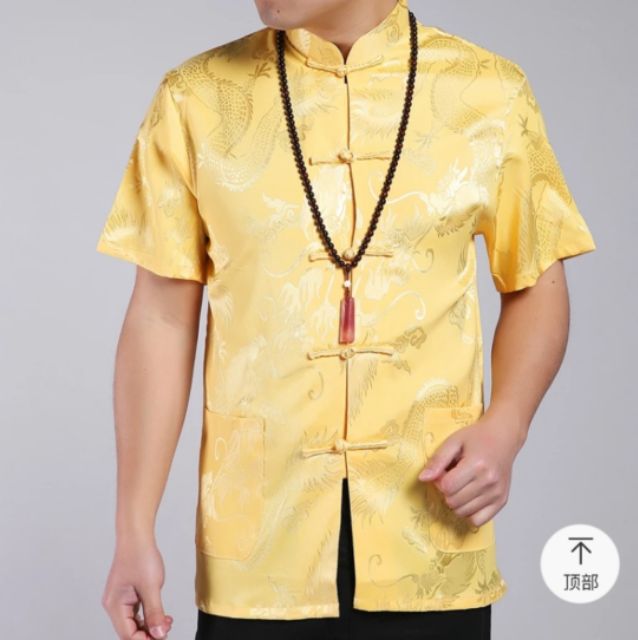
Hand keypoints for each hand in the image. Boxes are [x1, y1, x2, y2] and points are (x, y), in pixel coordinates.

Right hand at [102, 533, 173, 638]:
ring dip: (150, 624)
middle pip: (130, 630)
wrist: (137, 535)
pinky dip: (149, 615)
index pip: (128, 634)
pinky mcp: (128, 593)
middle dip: (149, 633)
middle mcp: (114, 604)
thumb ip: (155, 612)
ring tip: (167, 621)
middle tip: (167, 629)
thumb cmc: (140, 556)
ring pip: (135, 621)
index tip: (162, 637)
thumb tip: (158, 634)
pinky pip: (137, 611)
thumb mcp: (151, 586)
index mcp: (115, 605)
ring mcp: (121, 598)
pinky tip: (161, 614)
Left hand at [417, 409, 525, 526]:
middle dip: (447, 491)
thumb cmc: (477, 437)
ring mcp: (497, 494)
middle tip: (452, 477)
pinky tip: (469, 497)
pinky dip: (469, 512)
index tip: (443, 472)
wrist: (502, 437)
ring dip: (456, 502)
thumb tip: (423, 478)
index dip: (439, 481)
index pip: (447, 487)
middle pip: (453, 501)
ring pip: (463, 513)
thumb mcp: (453, 442)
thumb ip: (437, 460)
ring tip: (462, 485)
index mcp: (477, 465)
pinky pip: (478, 520)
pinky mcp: (501, 501)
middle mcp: (489, 482)